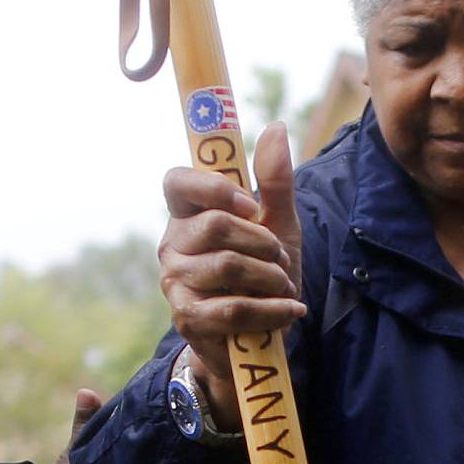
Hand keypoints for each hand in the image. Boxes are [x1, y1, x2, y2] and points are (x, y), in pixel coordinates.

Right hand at [158, 125, 303, 431]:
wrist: (257, 336)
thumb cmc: (263, 273)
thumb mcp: (277, 224)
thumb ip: (274, 181)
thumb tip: (276, 127)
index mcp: (188, 215)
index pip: (177, 181)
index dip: (214, 187)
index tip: (250, 204)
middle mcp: (172, 245)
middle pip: (215, 224)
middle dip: (261, 240)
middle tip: (279, 255)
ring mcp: (175, 282)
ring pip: (228, 266)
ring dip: (271, 277)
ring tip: (284, 286)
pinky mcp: (187, 318)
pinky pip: (234, 308)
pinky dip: (272, 309)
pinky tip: (291, 309)